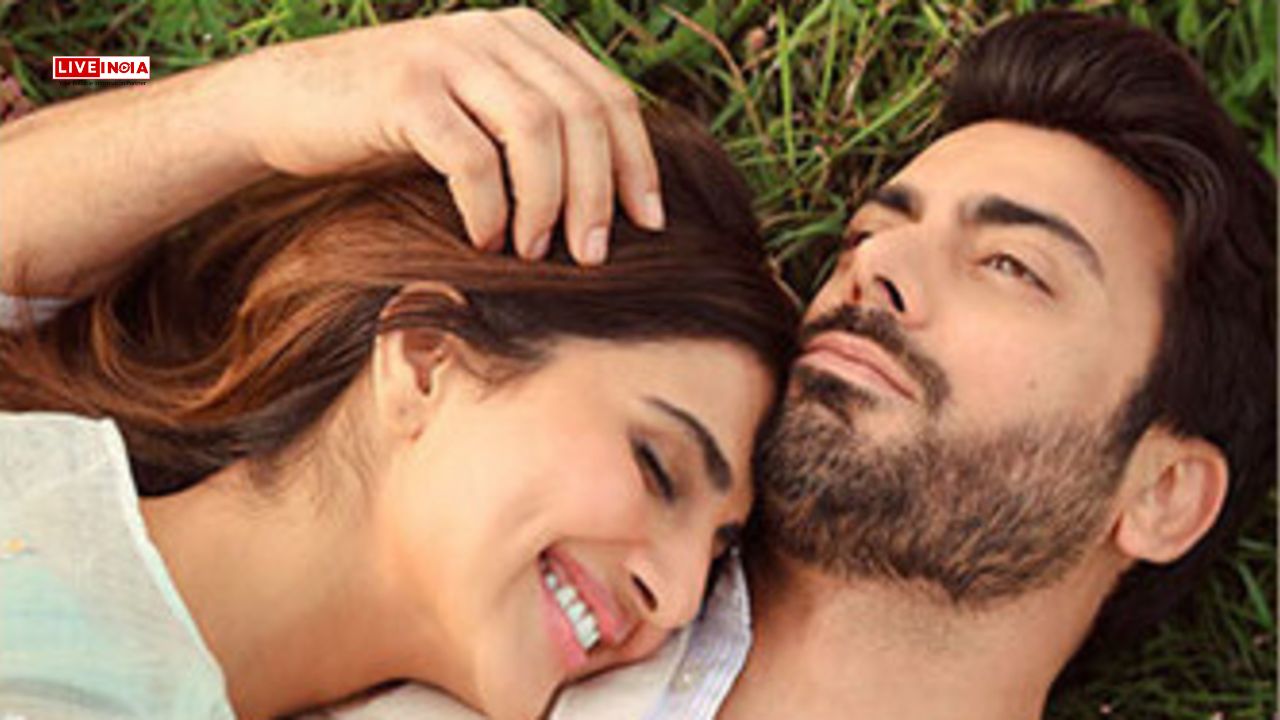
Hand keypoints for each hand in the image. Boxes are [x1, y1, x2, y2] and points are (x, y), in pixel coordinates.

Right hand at [233, 8, 663, 263]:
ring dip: (548, 202)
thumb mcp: (476, 114)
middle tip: (592, 255)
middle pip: (582, 113)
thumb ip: (535, 131)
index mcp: (523, 35)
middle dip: (599, 192)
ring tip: (536, 253)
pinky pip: (471, 155)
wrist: (282, 104)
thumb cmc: (390, 128)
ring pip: (536, 130)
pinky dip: (489, 206)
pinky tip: (485, 239)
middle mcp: (492, 34)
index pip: (609, 95)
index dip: (637, 163)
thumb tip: (611, 200)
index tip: (649, 224)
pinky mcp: (403, 90)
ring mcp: (447, 54)